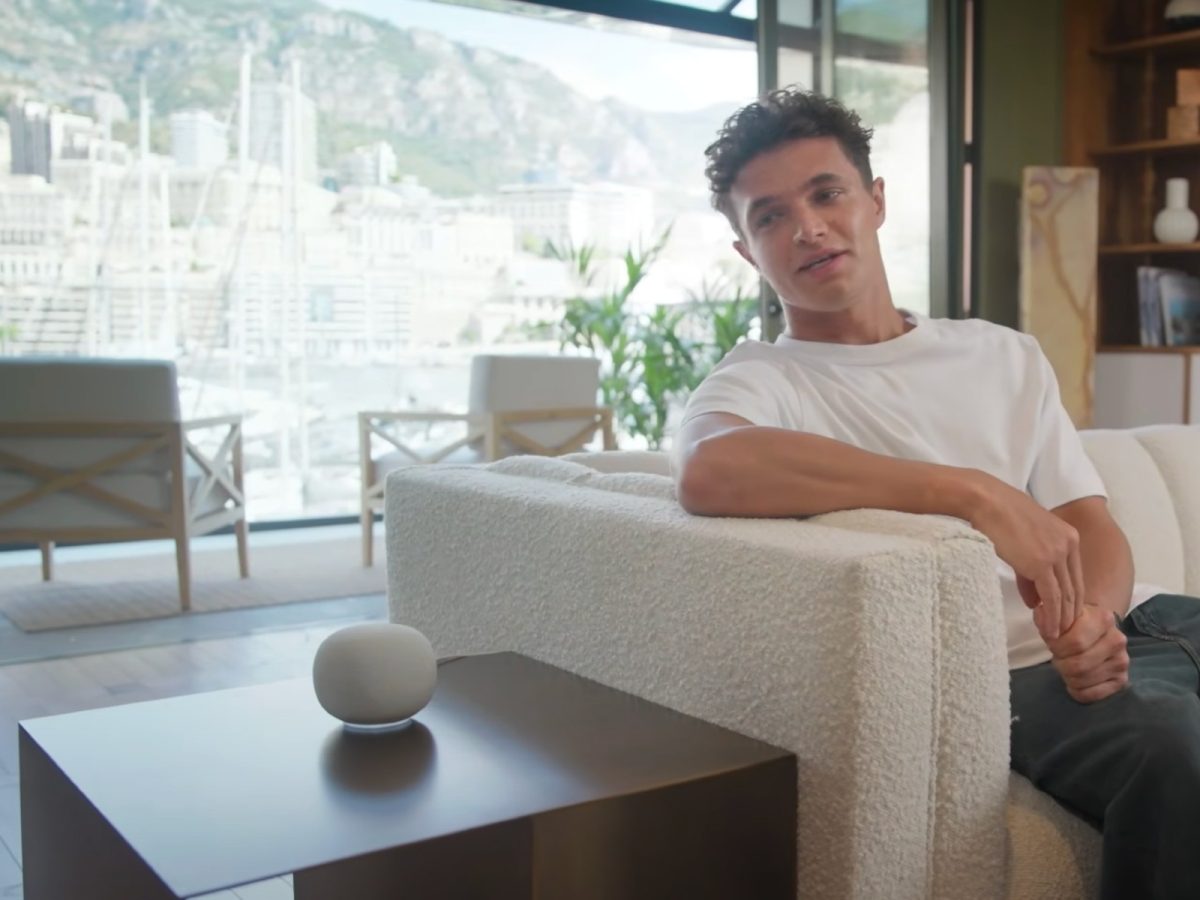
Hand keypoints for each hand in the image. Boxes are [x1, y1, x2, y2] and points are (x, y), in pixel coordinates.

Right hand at [965, 472, 1084, 640]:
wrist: (986, 501)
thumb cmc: (998, 515)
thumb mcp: (1024, 539)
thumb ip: (1033, 567)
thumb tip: (1034, 597)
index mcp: (1068, 536)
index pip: (1074, 575)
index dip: (1070, 598)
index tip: (1062, 615)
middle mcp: (1069, 545)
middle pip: (1075, 588)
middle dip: (1069, 612)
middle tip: (1062, 631)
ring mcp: (1057, 554)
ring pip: (1066, 596)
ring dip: (1061, 618)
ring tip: (1054, 635)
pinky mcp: (1042, 565)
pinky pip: (1052, 597)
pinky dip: (1051, 616)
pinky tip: (1047, 627)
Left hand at [1047, 603, 1128, 702]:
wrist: (1096, 633)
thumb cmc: (1073, 625)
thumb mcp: (1061, 616)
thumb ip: (1050, 620)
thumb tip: (1043, 621)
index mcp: (1103, 619)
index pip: (1076, 642)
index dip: (1057, 647)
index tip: (1052, 644)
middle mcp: (1117, 641)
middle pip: (1078, 664)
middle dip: (1060, 663)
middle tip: (1058, 658)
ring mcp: (1121, 661)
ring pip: (1083, 680)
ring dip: (1067, 677)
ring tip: (1066, 667)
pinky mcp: (1121, 680)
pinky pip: (1092, 694)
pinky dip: (1077, 691)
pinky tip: (1074, 681)